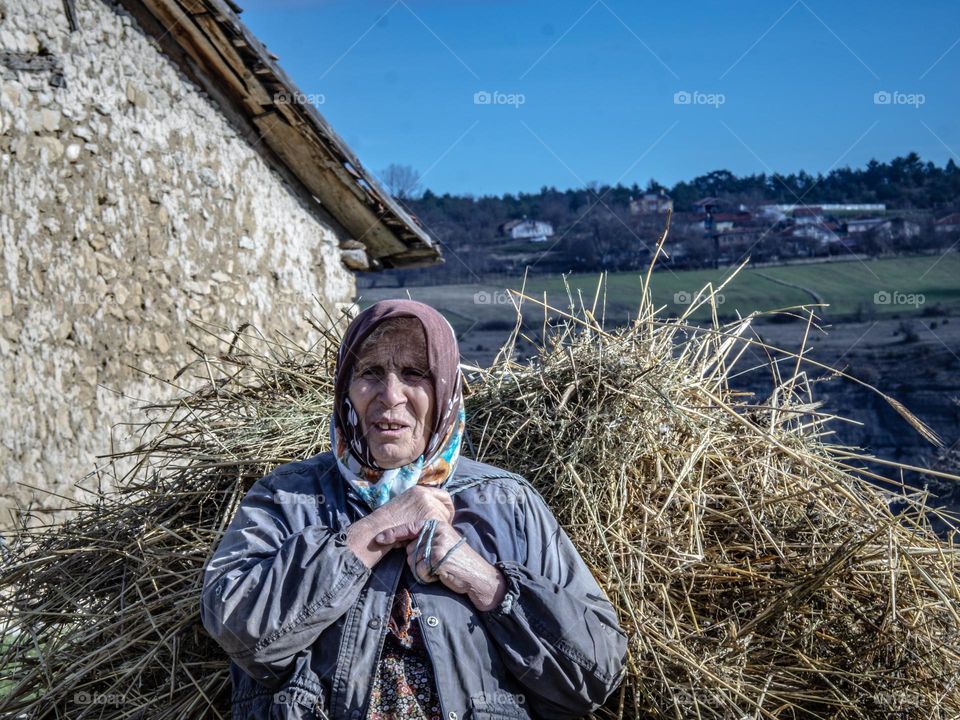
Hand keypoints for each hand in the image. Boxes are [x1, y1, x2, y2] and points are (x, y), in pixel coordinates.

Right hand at [345, 486, 453, 568]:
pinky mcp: (431, 518)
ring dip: (441, 527)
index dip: (446, 506)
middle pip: (446, 506)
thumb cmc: (388, 523)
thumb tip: (431, 512)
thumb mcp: (404, 506)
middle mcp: (426, 494)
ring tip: (432, 535)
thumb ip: (419, 505)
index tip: (445, 516)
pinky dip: (437, 533)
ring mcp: (429, 505)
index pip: (443, 495)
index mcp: (419, 490)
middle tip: (442, 528)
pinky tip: (430, 538)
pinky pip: (442, 526)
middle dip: (446, 517)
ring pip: (445, 517)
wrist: (378, 530)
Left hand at [375, 519, 507, 610]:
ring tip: (440, 569)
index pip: (409, 527)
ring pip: (413, 561)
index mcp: (437, 524)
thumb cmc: (456, 562)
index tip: (378, 539)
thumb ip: (425, 539)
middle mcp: (437, 530)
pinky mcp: (438, 556)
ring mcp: (438, 542)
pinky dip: (427, 577)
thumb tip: (402, 542)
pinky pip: (420, 570)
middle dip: (418, 561)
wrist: (476, 575)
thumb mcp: (441, 544)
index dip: (392, 534)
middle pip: (409, 549)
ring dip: (423, 570)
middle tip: (437, 564)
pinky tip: (441, 574)